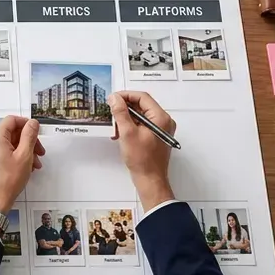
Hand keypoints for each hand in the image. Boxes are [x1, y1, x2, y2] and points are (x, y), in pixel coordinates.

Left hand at [0, 115, 43, 212]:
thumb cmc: (7, 181)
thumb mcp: (24, 155)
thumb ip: (29, 136)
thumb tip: (32, 123)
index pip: (12, 120)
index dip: (26, 124)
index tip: (36, 132)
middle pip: (12, 132)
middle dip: (28, 141)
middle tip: (39, 151)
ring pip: (10, 143)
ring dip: (25, 150)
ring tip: (35, 163)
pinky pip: (5, 151)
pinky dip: (17, 156)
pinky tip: (27, 166)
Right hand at [109, 91, 176, 210]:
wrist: (150, 179)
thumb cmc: (143, 160)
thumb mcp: (127, 133)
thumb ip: (121, 113)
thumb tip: (115, 99)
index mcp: (161, 118)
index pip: (142, 97)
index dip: (126, 95)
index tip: (113, 98)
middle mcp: (163, 121)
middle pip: (142, 105)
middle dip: (125, 107)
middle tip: (112, 109)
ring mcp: (160, 129)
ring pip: (141, 115)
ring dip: (126, 117)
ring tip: (115, 124)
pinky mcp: (155, 136)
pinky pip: (142, 124)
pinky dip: (130, 125)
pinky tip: (120, 132)